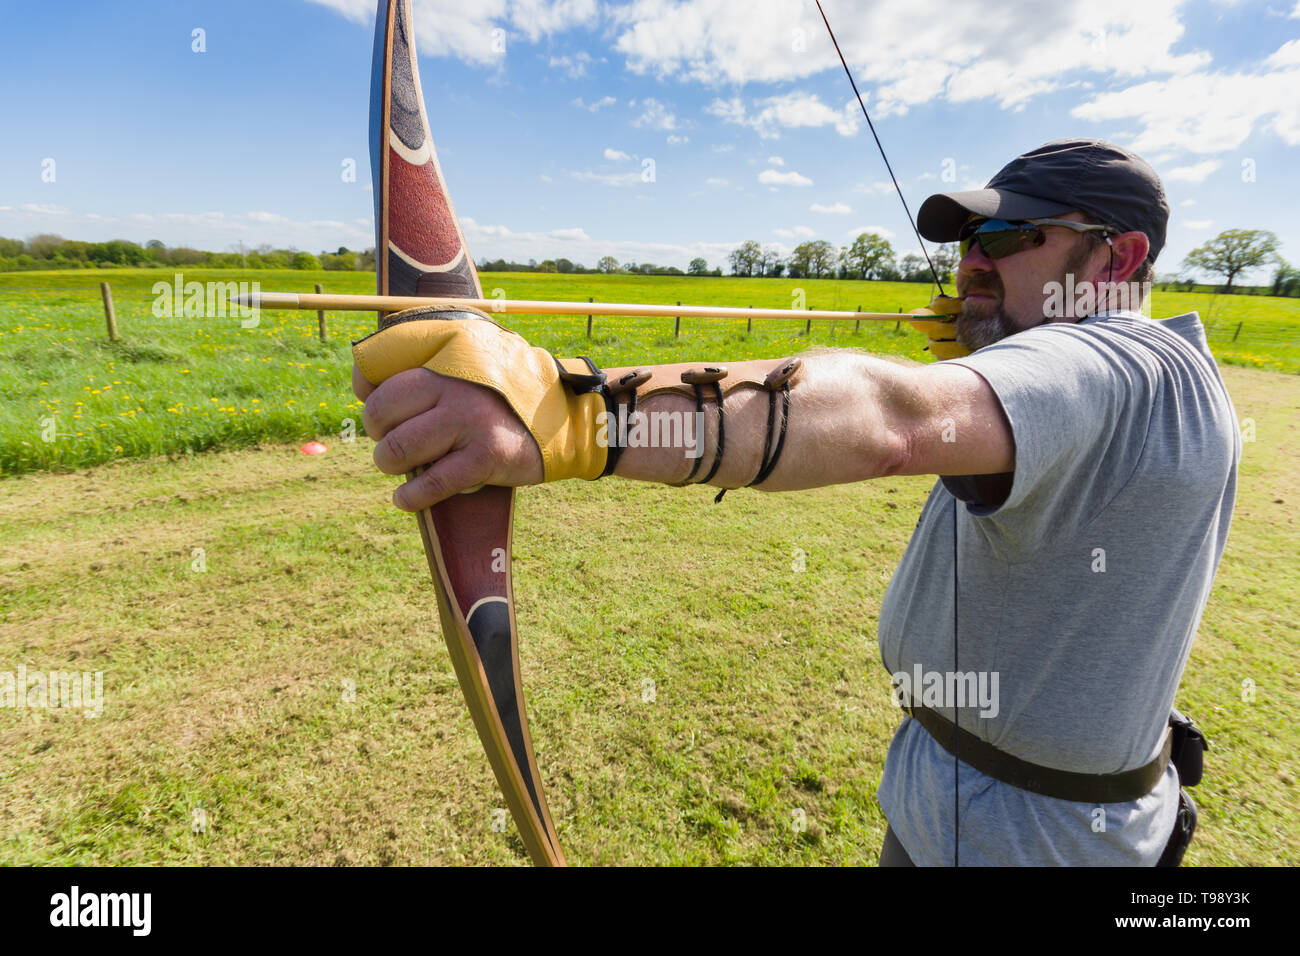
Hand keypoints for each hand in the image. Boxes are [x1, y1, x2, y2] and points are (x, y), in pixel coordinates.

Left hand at [353, 363, 543, 511]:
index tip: (383, 419)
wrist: (566, 417)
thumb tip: (363, 385)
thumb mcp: (471, 358)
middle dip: (380, 436)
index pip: (379, 377)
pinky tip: (406, 499)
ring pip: (399, 450)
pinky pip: (431, 483)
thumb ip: (425, 362)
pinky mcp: (486, 456)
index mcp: (445, 357)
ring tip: (400, 469)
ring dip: (389, 465)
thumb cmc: (507, 392)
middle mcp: (453, 384)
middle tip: (395, 444)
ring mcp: (469, 421)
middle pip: (381, 415)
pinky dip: (411, 497)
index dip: (370, 404)